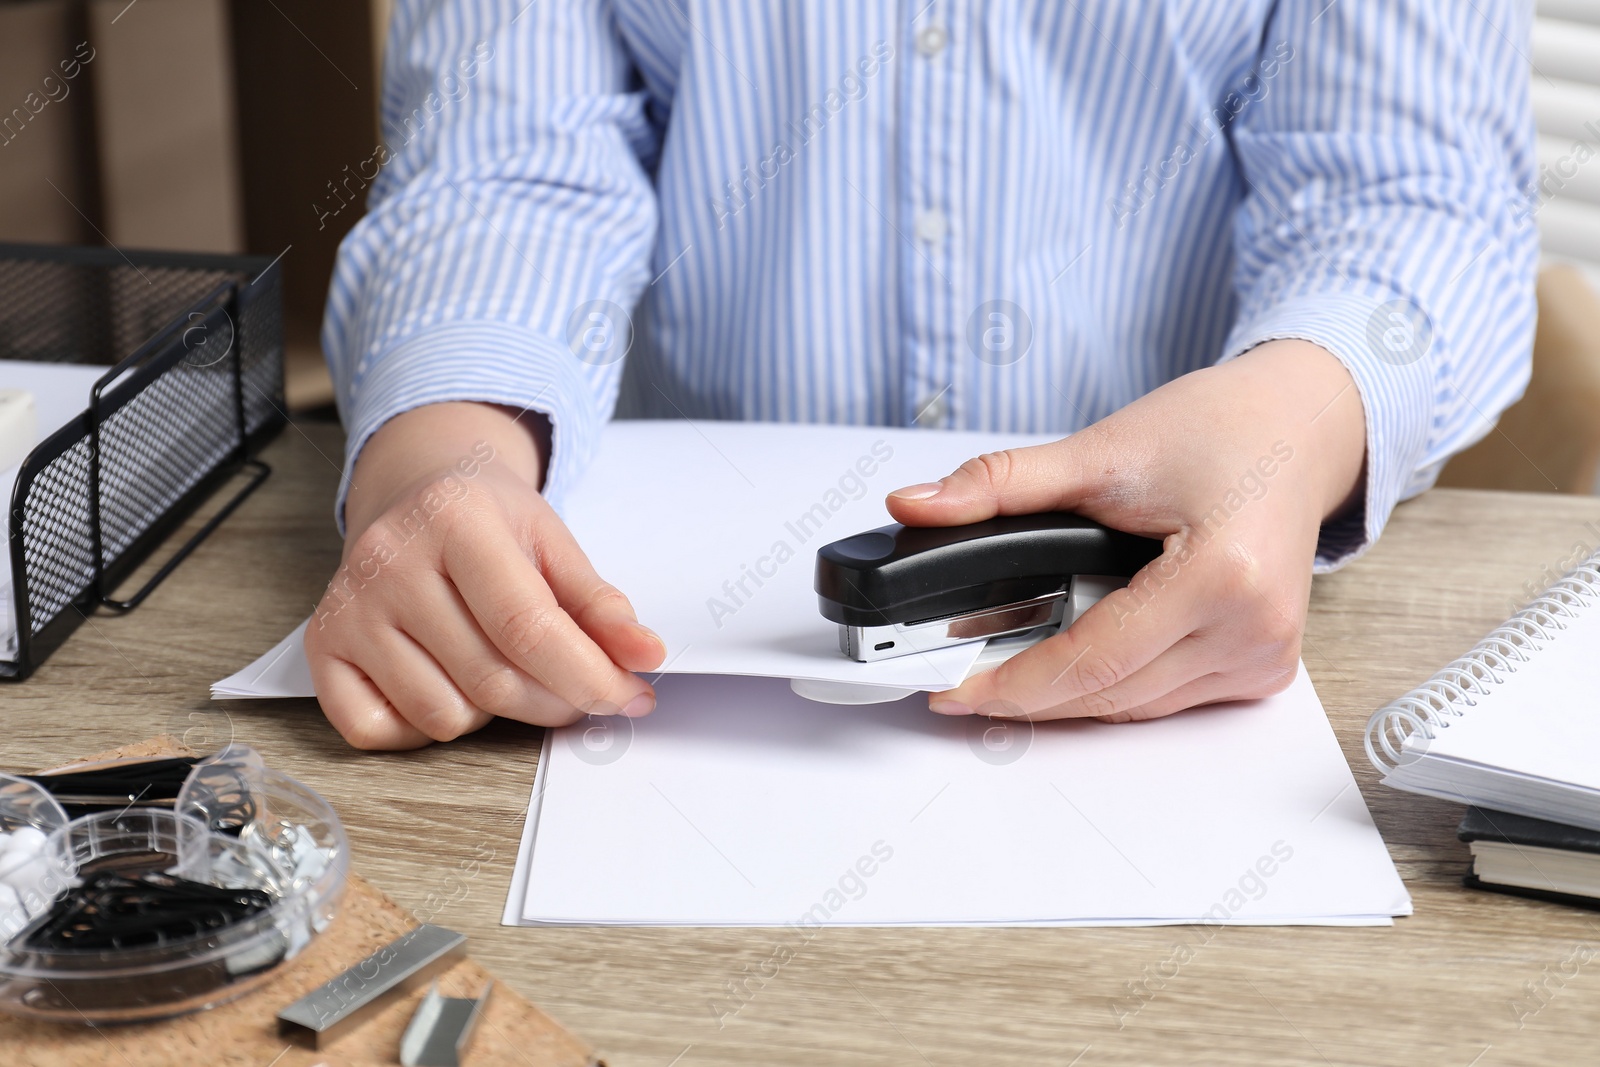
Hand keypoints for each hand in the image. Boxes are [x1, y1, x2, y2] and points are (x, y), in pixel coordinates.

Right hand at [304, 402, 664, 748]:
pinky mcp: (321, 646)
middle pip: (491, 679)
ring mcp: (348, 607)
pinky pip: (380, 731)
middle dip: (555, 702)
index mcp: (455, 519)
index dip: (587, 676)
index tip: (629, 697)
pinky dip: (423, 726)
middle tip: (582, 692)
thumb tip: (643, 657)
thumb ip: (600, 602)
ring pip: (443, 715)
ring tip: (496, 663)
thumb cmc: (487, 520)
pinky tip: (442, 681)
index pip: (527, 626)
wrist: (415, 492)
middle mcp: (390, 561)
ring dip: (490, 713)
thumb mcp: (552, 541)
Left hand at [885, 340, 1366, 722]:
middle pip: (1109, 696)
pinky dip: (1112, 687)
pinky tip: (1066, 665)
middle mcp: (1253, 629)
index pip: (1092, 661)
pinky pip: (1167, 698)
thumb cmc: (1219, 428)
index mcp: (1221, 576)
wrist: (1299, 425)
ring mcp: (1265, 655)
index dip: (1010, 684)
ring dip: (1066, 698)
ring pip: (1135, 708)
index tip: (949, 689)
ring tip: (997, 675)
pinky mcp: (1264, 665)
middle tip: (955, 684)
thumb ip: (999, 484)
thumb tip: (915, 506)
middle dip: (1026, 696)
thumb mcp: (1101, 448)